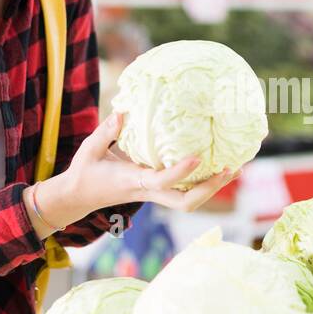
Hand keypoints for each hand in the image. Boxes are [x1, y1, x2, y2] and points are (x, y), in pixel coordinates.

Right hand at [33, 112, 239, 230]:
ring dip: (212, 188)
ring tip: (234, 168)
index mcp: (132, 182)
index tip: (197, 156)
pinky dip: (203, 182)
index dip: (181, 171)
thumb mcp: (89, 149)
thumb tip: (123, 111)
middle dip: (209, 189)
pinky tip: (218, 167)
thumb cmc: (84, 172)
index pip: (161, 181)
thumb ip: (106, 131)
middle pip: (185, 202)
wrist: (78, 197)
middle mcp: (148, 192)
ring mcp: (154, 194)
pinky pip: (184, 191)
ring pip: (189, 201)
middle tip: (228, 169)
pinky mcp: (157, 191)